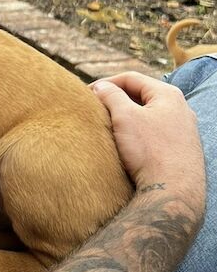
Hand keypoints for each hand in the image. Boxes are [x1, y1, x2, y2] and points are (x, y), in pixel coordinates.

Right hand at [91, 72, 204, 213]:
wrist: (174, 193)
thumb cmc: (150, 152)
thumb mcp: (124, 117)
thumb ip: (111, 96)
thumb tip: (100, 87)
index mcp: (169, 95)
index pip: (131, 78)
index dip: (106, 83)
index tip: (88, 94)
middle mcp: (181, 109)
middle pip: (141, 96)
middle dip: (116, 100)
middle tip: (96, 109)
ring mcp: (184, 130)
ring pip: (148, 116)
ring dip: (127, 118)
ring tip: (108, 127)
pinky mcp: (182, 150)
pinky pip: (155, 133)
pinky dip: (138, 133)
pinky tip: (126, 145)